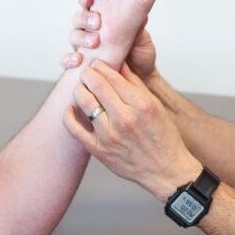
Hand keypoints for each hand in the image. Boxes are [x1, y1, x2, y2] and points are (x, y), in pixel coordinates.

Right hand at [61, 0, 158, 78]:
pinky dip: (68, 59)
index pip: (90, 5)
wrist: (141, 80)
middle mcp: (93, 32)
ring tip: (93, 42)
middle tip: (97, 23)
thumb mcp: (143, 41)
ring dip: (80, 37)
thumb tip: (140, 14)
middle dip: (84, 18)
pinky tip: (77, 60)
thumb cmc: (141, 58)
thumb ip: (138, 29)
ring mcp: (86, 48)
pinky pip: (67, 60)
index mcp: (106, 21)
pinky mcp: (82, 64)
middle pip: (78, 19)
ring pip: (73, 36)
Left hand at [63, 61, 201, 201]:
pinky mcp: (99, 150)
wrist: (165, 170)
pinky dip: (69, 116)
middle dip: (88, 74)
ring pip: (84, 102)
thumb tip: (119, 63)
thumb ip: (135, 84)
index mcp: (141, 105)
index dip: (100, 65)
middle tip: (87, 72)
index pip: (112, 75)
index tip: (97, 63)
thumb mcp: (155, 105)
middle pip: (96, 85)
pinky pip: (75, 129)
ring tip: (82, 89)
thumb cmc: (163, 137)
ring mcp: (110, 135)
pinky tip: (71, 109)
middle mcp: (124, 119)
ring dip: (80, 90)